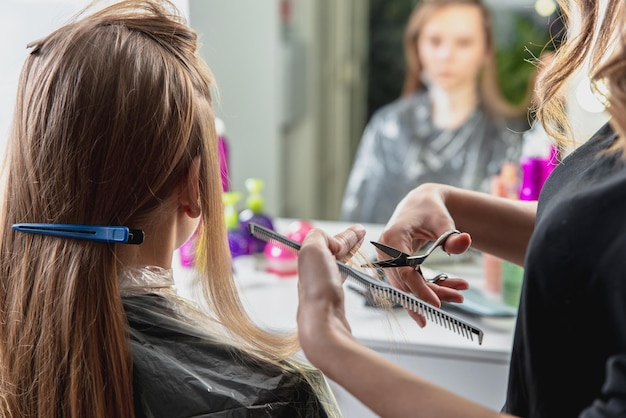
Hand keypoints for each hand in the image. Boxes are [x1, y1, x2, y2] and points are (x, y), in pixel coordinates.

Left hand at [296, 225, 365, 365]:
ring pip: (336, 266)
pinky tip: (352, 272)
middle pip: (331, 252)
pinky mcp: (334, 302)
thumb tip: (331, 239)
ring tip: (358, 248)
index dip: (342, 235)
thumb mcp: (312, 249)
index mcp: (307, 260)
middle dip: (346, 243)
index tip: (358, 230)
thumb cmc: (317, 290)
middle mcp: (313, 274)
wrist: (323, 323)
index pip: (325, 241)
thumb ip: (318, 236)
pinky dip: (349, 273)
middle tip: (360, 235)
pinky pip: (341, 281)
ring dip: (348, 256)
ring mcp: (323, 289)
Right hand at [379, 184, 471, 325]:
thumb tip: (466, 241)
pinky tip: (449, 290)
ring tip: (459, 292)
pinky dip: (429, 288)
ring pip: (409, 287)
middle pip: (407, 283)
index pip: (404, 272)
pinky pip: (410, 283)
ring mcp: (388, 262)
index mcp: (392, 239)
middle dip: (433, 293)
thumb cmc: (429, 211)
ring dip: (433, 292)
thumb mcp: (443, 221)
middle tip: (460, 296)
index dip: (420, 290)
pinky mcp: (394, 267)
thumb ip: (452, 236)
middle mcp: (385, 253)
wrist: (420, 205)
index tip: (437, 304)